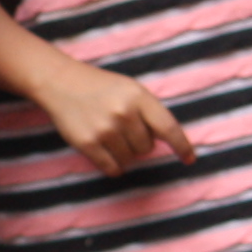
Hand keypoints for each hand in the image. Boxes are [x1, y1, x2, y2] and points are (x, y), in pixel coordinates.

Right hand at [43, 65, 197, 178]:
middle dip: (139, 143)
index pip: (168, 128)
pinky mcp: (87, 143)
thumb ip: (149, 112)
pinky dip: (113, 166)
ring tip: (110, 135)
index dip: (182, 146)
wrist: (61, 82)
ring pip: (129, 159)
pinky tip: (106, 153)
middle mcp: (124, 113)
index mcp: (139, 97)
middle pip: (147, 148)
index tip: (189, 159)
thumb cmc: (101, 87)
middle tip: (123, 129)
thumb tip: (165, 142)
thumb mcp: (130, 90)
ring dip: (124, 153)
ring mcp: (105, 129)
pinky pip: (112, 168)